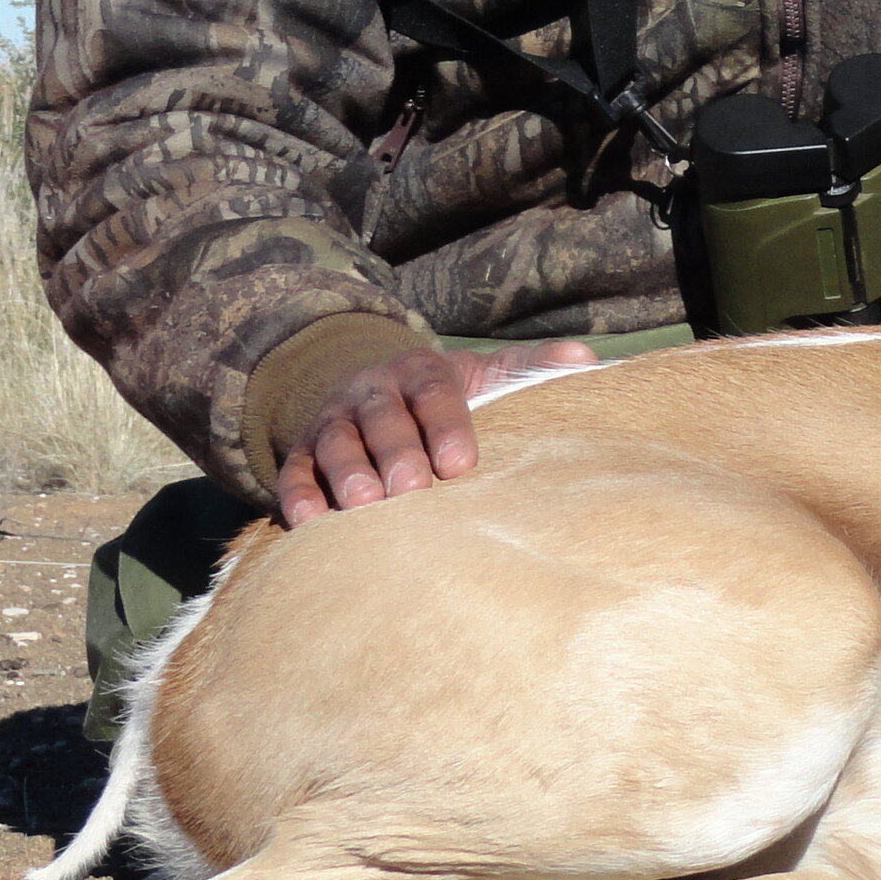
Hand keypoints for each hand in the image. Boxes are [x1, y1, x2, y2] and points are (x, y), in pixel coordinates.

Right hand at [273, 338, 596, 527]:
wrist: (375, 392)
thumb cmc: (445, 397)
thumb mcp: (486, 374)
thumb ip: (531, 368)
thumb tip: (585, 358)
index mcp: (420, 370)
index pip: (435, 390)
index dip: (446, 423)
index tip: (462, 463)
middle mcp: (372, 391)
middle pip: (381, 417)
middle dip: (395, 451)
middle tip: (412, 488)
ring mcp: (333, 423)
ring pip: (335, 443)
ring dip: (347, 472)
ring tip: (364, 505)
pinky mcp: (302, 456)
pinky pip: (294, 472)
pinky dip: (298, 495)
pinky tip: (311, 522)